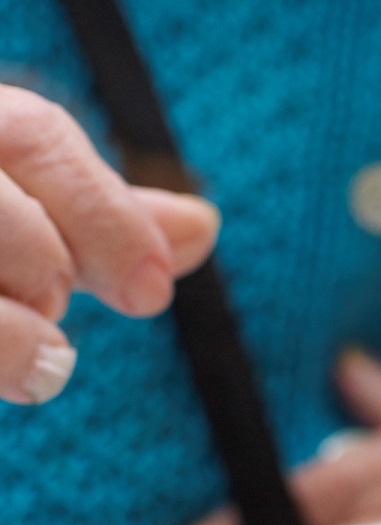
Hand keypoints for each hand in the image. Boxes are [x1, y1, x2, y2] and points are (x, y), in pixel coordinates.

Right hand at [0, 86, 218, 403]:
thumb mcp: (20, 211)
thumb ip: (94, 221)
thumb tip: (202, 225)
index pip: (31, 135)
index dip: (104, 214)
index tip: (151, 295)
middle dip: (43, 264)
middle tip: (55, 310)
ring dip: (10, 333)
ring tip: (44, 363)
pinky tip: (16, 374)